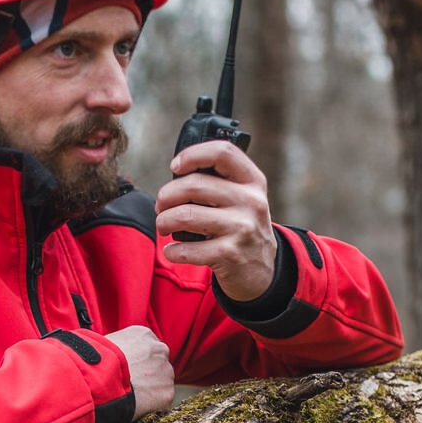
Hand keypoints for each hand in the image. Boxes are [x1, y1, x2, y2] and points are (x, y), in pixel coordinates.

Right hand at [101, 325, 175, 418]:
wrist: (99, 381)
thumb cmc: (94, 362)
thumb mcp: (103, 344)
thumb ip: (116, 348)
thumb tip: (108, 354)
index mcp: (143, 335)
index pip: (147, 348)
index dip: (137, 361)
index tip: (128, 370)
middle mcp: (159, 350)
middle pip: (158, 364)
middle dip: (147, 375)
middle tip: (130, 386)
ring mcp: (166, 372)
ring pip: (161, 384)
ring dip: (150, 391)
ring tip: (130, 398)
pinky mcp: (167, 394)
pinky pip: (161, 402)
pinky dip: (151, 407)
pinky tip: (135, 407)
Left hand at [155, 141, 277, 302]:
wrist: (261, 270)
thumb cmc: (241, 227)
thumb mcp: (243, 198)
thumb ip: (219, 181)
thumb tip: (176, 173)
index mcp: (252, 181)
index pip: (222, 152)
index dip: (192, 155)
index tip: (175, 166)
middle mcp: (251, 201)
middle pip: (193, 184)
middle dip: (166, 195)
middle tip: (160, 206)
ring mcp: (241, 228)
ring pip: (184, 215)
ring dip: (163, 221)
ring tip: (164, 226)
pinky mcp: (229, 254)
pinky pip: (186, 249)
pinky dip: (172, 251)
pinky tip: (172, 251)